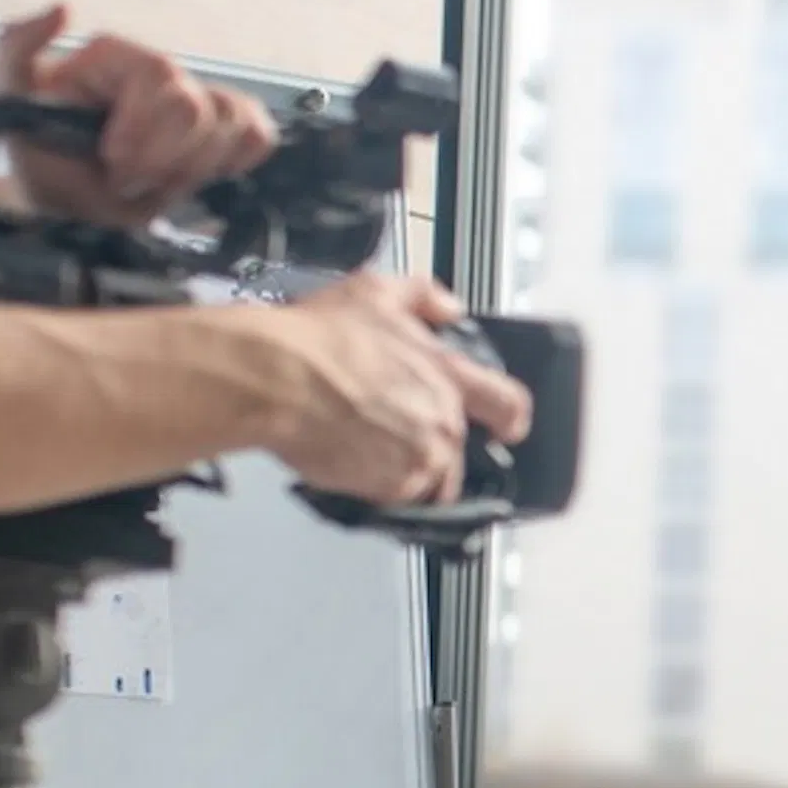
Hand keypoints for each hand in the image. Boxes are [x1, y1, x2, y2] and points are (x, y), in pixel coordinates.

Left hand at [0, 2, 277, 225]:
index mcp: (115, 57)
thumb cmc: (36, 149)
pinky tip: (197, 173)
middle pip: (200, 108)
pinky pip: (256, 135)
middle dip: (164, 158)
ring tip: (151, 181)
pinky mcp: (222, 132)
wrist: (56, 200)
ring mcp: (195, 102)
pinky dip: (236, 158)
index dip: (144, 127)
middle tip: (124, 179)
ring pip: (234, 122)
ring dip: (191, 167)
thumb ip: (19, 46)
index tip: (113, 160)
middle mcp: (160, 73)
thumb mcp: (6, 97)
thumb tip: (63, 8)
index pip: (161, 75)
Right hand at [265, 271, 530, 506]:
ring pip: (428, 477)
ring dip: (405, 469)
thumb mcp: (376, 290)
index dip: (510, 418)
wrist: (277, 379)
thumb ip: (424, 296)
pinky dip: (378, 486)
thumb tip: (450, 309)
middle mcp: (443, 422)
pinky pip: (396, 497)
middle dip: (428, 443)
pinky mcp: (390, 489)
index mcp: (448, 375)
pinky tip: (351, 461)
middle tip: (388, 430)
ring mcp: (420, 459)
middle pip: (455, 448)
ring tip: (366, 449)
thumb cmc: (320, 337)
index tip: (507, 429)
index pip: (507, 403)